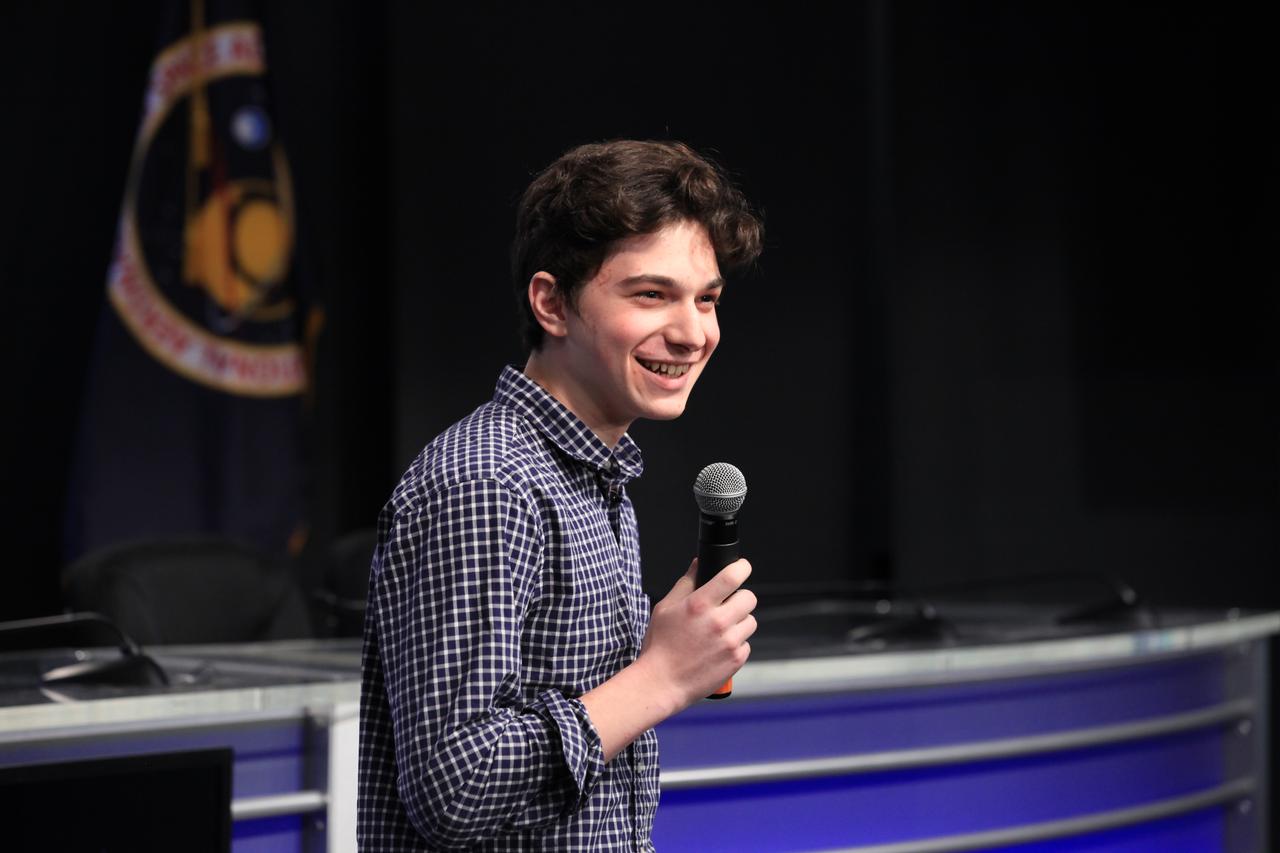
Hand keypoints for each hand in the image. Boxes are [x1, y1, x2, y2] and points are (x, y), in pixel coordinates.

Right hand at [637, 557, 757, 711]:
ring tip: (720, 630)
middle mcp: (718, 622)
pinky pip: (746, 643)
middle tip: (727, 605)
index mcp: (699, 605)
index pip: (732, 576)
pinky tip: (718, 648)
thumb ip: (686, 583)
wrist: (661, 683)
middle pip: (749, 598)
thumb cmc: (660, 645)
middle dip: (740, 598)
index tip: (742, 567)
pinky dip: (736, 644)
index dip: (742, 567)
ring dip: (739, 622)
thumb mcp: (665, 608)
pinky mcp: (736, 660)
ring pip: (750, 621)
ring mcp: (729, 642)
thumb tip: (698, 564)